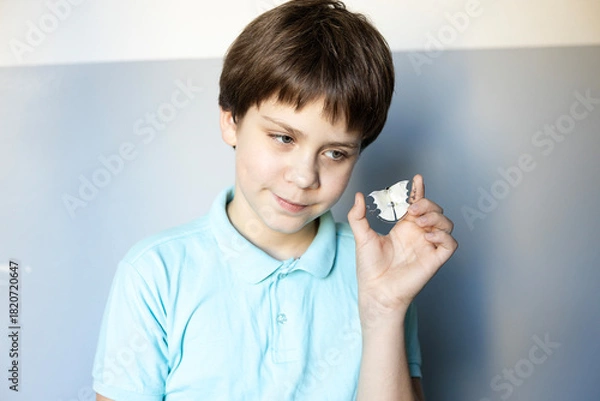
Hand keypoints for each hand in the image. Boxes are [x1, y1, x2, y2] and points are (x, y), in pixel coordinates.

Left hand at [348, 174, 457, 325]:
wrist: (375, 290)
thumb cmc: (369, 268)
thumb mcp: (361, 236)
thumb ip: (358, 216)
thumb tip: (359, 196)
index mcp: (404, 228)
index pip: (417, 204)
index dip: (420, 191)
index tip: (417, 179)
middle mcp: (418, 235)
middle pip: (435, 211)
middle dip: (427, 204)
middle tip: (413, 210)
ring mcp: (428, 247)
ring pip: (446, 224)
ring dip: (436, 217)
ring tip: (419, 221)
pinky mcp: (434, 260)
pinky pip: (450, 244)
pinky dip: (443, 235)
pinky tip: (427, 234)